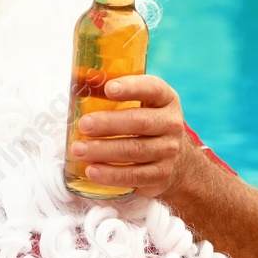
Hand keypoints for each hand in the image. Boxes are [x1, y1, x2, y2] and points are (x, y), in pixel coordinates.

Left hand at [70, 75, 197, 198]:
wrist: (179, 160)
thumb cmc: (146, 122)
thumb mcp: (141, 103)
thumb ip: (115, 93)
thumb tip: (78, 82)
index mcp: (165, 99)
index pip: (152, 88)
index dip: (131, 87)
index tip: (108, 88)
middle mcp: (171, 124)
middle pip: (139, 122)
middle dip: (108, 124)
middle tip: (83, 125)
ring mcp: (168, 151)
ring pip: (134, 150)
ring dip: (103, 150)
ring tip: (78, 150)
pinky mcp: (161, 175)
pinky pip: (134, 176)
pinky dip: (111, 174)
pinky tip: (92, 171)